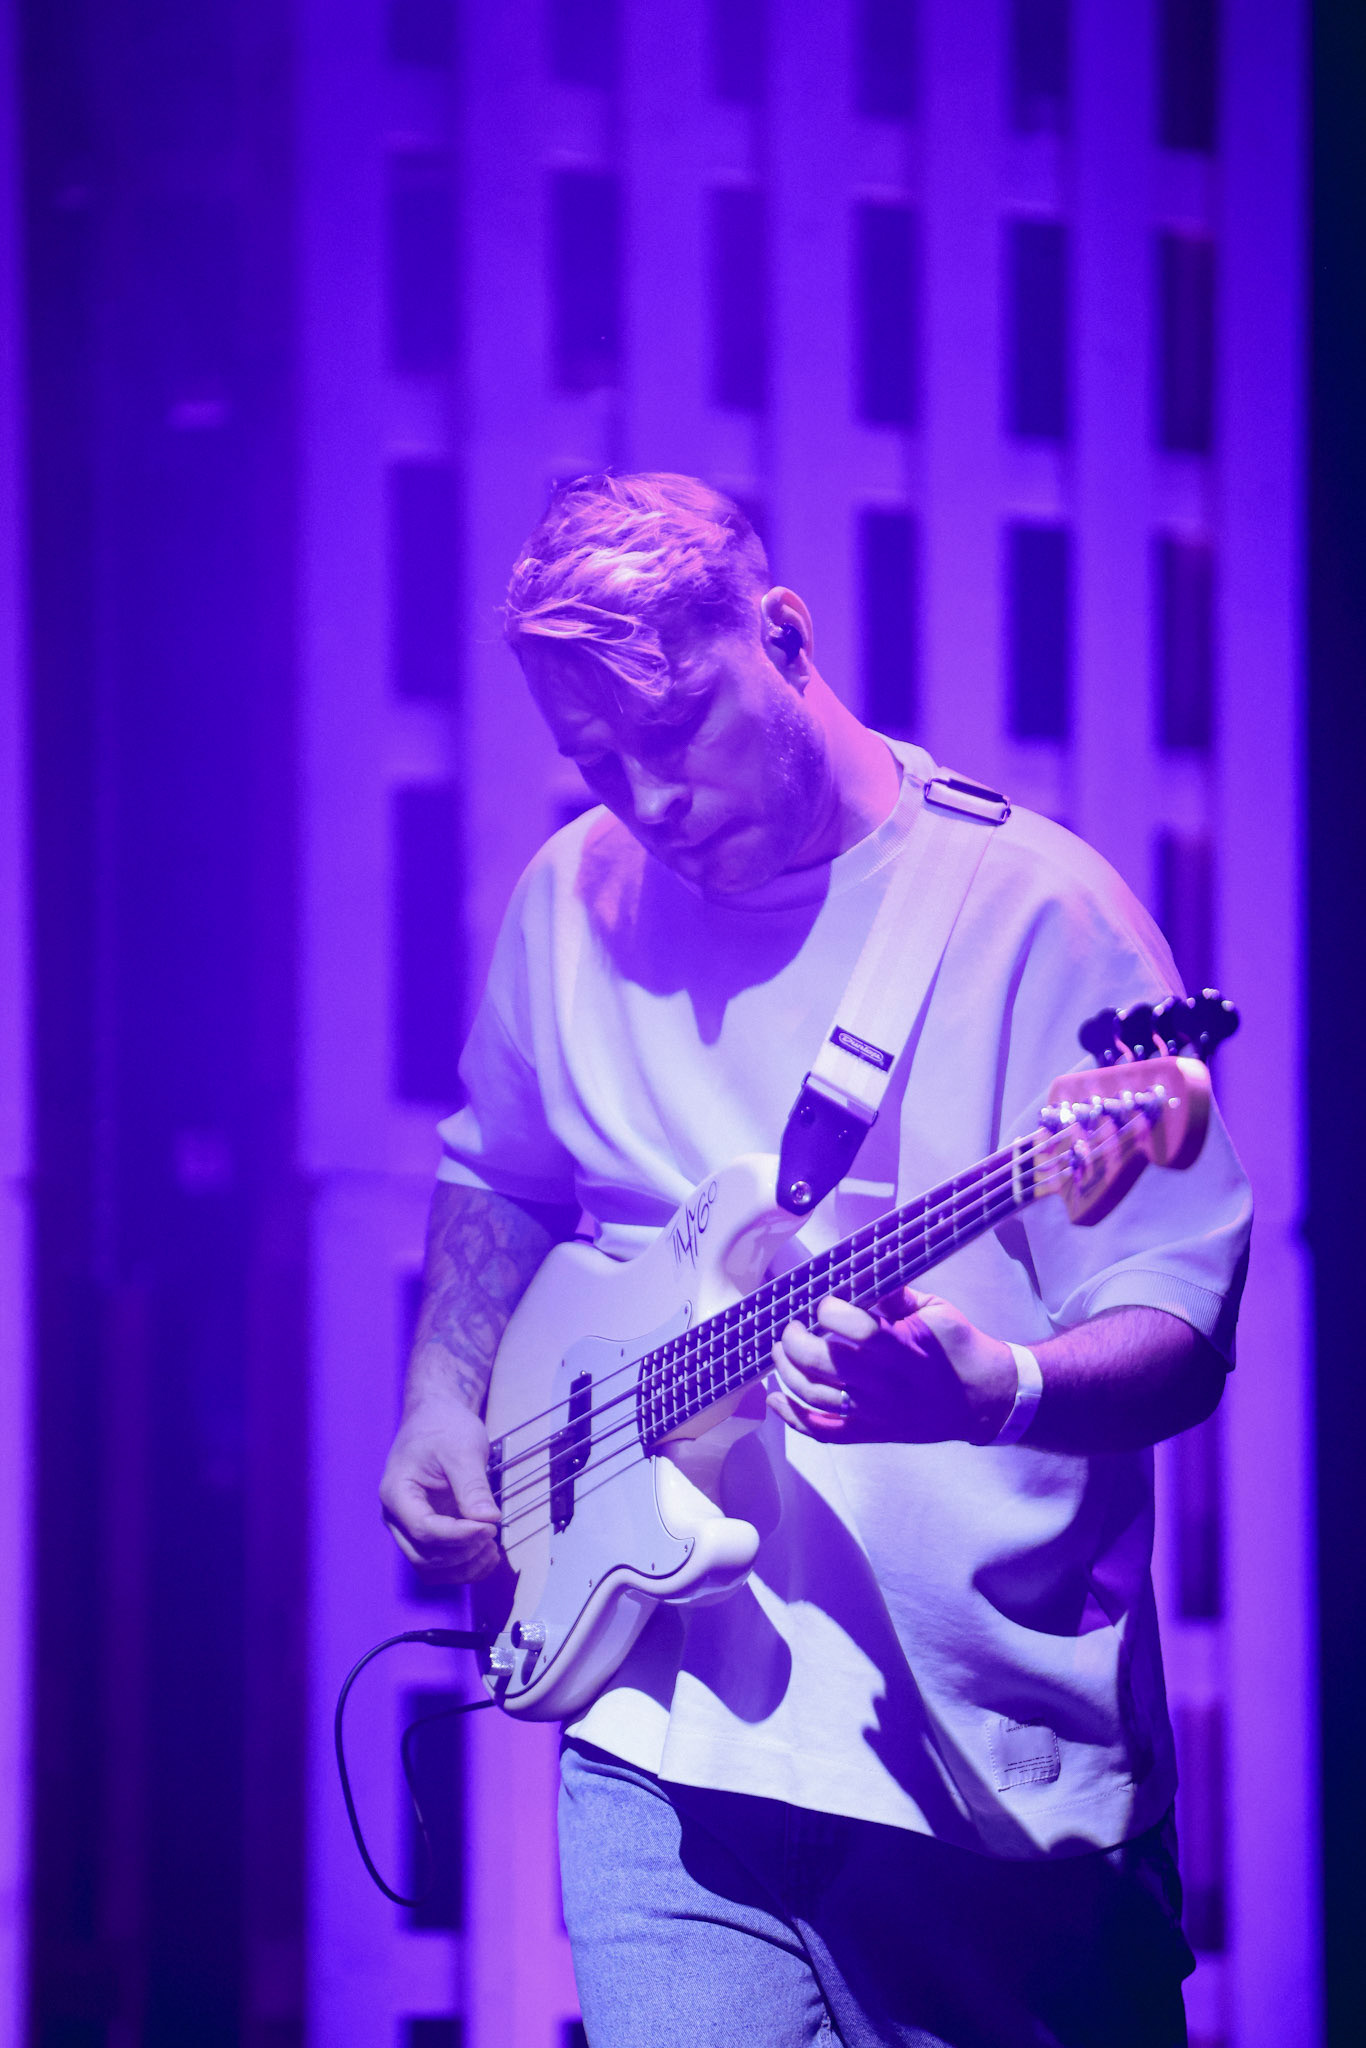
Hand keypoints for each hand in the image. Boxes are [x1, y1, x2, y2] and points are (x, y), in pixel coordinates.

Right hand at [380, 1398, 502, 1580]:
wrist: (436, 1417)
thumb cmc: (444, 1427)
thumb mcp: (462, 1450)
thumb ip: (472, 1486)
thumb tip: (488, 1520)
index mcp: (396, 1493)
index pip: (424, 1530)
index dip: (458, 1536)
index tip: (489, 1527)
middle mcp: (397, 1517)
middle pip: (424, 1556)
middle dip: (461, 1553)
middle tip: (492, 1534)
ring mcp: (410, 1527)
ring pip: (430, 1568)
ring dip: (462, 1567)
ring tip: (492, 1549)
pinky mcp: (427, 1531)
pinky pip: (439, 1562)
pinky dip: (463, 1566)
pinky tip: (488, 1554)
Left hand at [766, 1287, 1018, 1445]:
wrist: (984, 1399)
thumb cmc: (960, 1348)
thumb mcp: (936, 1309)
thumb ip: (896, 1294)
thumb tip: (861, 1278)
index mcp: (900, 1347)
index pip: (854, 1328)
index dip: (829, 1311)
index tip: (824, 1302)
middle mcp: (882, 1382)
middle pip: (821, 1363)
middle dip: (794, 1340)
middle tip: (790, 1327)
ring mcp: (873, 1411)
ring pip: (814, 1395)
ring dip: (786, 1372)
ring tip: (779, 1352)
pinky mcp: (871, 1431)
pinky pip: (824, 1431)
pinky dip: (794, 1418)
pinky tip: (777, 1399)